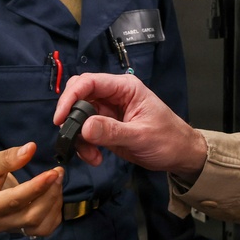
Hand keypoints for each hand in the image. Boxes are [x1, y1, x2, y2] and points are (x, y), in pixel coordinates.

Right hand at [0, 142, 62, 236]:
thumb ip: (8, 157)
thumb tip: (31, 148)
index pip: (15, 201)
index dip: (36, 187)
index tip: (53, 173)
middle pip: (31, 217)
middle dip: (49, 194)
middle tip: (58, 172)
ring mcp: (10, 229)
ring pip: (41, 226)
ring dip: (55, 203)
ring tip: (56, 181)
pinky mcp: (22, 229)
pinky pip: (46, 228)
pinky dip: (55, 212)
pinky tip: (54, 194)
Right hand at [54, 73, 206, 178]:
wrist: (179, 155)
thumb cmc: (168, 139)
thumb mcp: (140, 136)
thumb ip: (111, 131)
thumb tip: (84, 127)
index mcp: (125, 87)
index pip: (90, 82)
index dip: (70, 96)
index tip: (60, 118)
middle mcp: (114, 95)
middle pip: (79, 96)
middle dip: (71, 117)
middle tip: (70, 136)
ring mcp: (109, 111)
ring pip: (79, 116)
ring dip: (78, 137)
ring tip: (91, 155)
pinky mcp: (106, 127)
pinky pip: (85, 132)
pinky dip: (84, 145)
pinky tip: (95, 157)